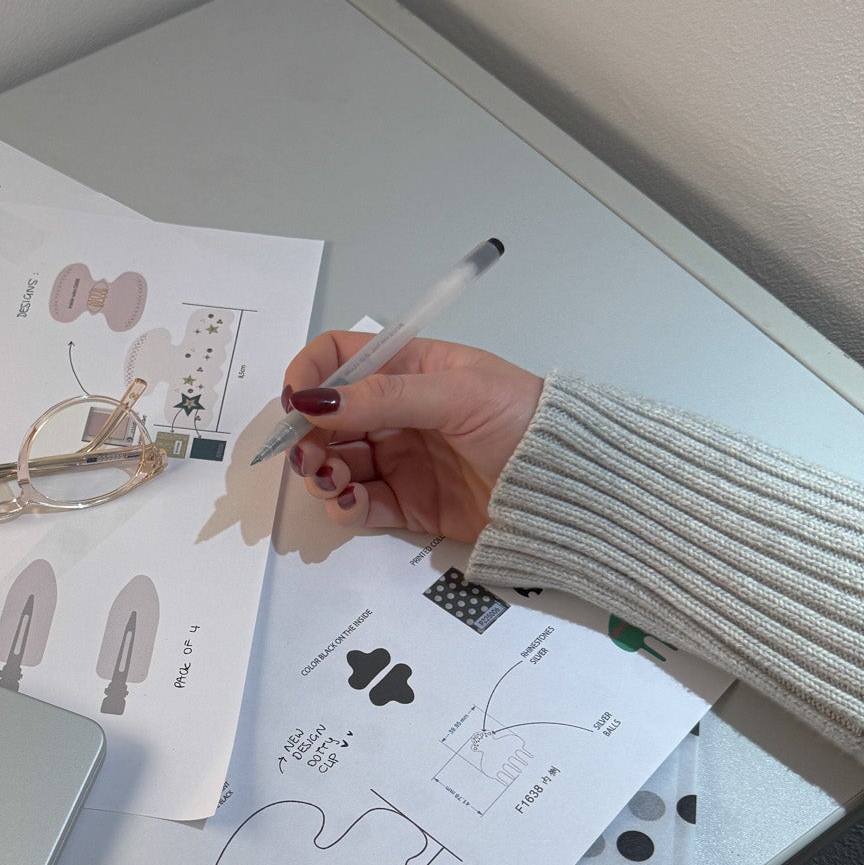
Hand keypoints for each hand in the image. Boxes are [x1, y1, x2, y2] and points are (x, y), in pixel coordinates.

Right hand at [282, 333, 542, 541]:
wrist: (569, 488)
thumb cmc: (526, 422)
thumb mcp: (457, 393)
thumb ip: (384, 397)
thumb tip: (316, 400)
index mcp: (410, 368)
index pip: (342, 358)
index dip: (311, 375)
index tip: (295, 402)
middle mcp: (398, 412)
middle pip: (327, 417)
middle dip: (308, 435)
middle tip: (308, 455)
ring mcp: (400, 459)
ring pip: (335, 462)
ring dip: (321, 472)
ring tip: (335, 481)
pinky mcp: (407, 504)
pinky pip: (358, 505)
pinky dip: (344, 507)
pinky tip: (353, 503)